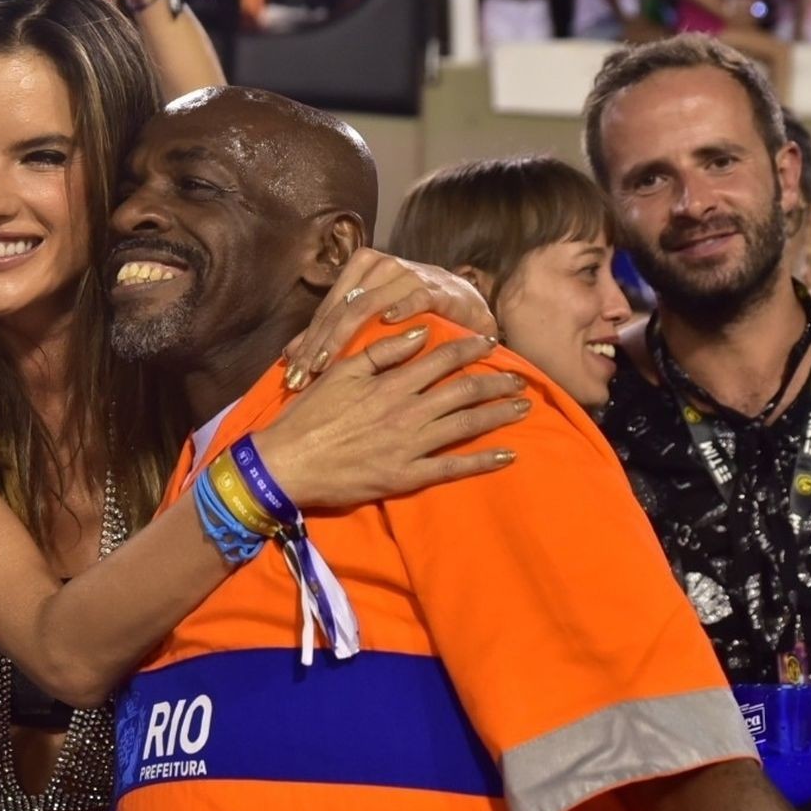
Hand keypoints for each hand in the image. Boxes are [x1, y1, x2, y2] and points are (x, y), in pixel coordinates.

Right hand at [255, 330, 527, 509]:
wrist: (287, 464)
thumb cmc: (309, 416)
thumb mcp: (341, 372)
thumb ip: (382, 352)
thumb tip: (421, 334)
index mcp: (391, 384)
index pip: (442, 360)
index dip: (470, 350)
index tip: (491, 344)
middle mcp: (408, 413)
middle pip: (463, 392)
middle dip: (496, 383)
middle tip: (521, 378)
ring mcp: (411, 447)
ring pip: (465, 426)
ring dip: (498, 415)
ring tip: (523, 408)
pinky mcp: (407, 476)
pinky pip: (453, 468)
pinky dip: (482, 461)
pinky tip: (507, 455)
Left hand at [282, 249, 496, 388]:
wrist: (466, 304)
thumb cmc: (413, 314)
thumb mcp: (369, 320)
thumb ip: (332, 332)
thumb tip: (289, 353)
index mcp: (362, 267)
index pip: (327, 309)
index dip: (307, 341)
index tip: (292, 374)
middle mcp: (382, 266)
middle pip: (340, 308)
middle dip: (317, 345)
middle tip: (302, 376)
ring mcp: (409, 274)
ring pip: (365, 305)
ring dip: (342, 337)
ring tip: (326, 364)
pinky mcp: (436, 287)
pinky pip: (414, 298)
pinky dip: (400, 310)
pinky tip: (387, 325)